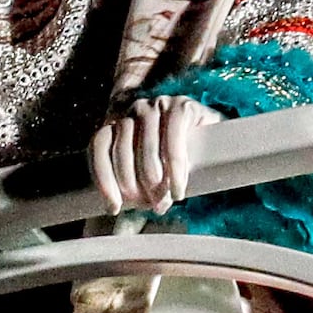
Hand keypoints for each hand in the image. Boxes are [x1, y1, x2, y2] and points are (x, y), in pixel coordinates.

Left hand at [90, 94, 218, 216]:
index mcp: (117, 122)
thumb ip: (131, 181)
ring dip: (153, 180)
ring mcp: (157, 104)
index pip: (99, 147)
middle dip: (132, 184)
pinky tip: (178, 188)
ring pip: (146, 147)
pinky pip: (173, 139)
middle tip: (145, 205)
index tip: (114, 206)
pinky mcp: (181, 106)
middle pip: (122, 149)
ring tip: (163, 201)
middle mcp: (133, 109)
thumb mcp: (145, 165)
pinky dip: (175, 169)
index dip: (103, 179)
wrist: (213, 131)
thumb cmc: (171, 154)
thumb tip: (117, 209)